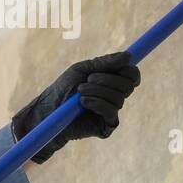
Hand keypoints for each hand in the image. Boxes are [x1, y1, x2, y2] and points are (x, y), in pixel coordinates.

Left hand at [11, 51, 140, 164]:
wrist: (49, 109)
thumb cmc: (64, 88)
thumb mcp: (83, 70)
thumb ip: (105, 63)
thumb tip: (128, 56)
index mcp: (111, 81)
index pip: (132, 75)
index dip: (129, 70)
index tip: (118, 67)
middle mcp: (114, 96)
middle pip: (128, 85)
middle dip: (107, 80)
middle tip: (88, 79)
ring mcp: (111, 112)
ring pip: (119, 98)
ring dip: (97, 91)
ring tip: (80, 92)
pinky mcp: (106, 126)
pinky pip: (112, 112)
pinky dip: (98, 104)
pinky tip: (83, 103)